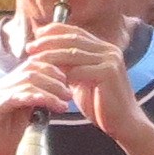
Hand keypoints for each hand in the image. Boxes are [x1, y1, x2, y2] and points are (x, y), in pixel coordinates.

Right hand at [0, 50, 71, 154]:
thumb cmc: (2, 141)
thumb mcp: (22, 116)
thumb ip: (32, 101)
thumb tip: (53, 90)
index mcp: (5, 86)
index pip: (29, 67)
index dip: (50, 69)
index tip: (66, 81)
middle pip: (30, 71)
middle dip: (54, 80)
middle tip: (69, 94)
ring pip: (27, 82)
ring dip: (50, 91)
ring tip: (64, 102)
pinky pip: (18, 97)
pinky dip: (38, 98)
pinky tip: (52, 104)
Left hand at [28, 14, 148, 141]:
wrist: (123, 123)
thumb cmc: (101, 105)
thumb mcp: (82, 80)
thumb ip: (71, 67)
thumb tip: (48, 56)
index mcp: (104, 48)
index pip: (76, 32)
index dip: (54, 31)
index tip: (36, 36)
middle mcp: (109, 50)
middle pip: (72, 39)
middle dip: (48, 42)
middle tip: (30, 48)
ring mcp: (110, 60)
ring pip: (73, 53)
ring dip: (50, 56)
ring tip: (34, 61)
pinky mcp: (108, 73)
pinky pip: (78, 70)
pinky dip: (61, 73)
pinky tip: (48, 77)